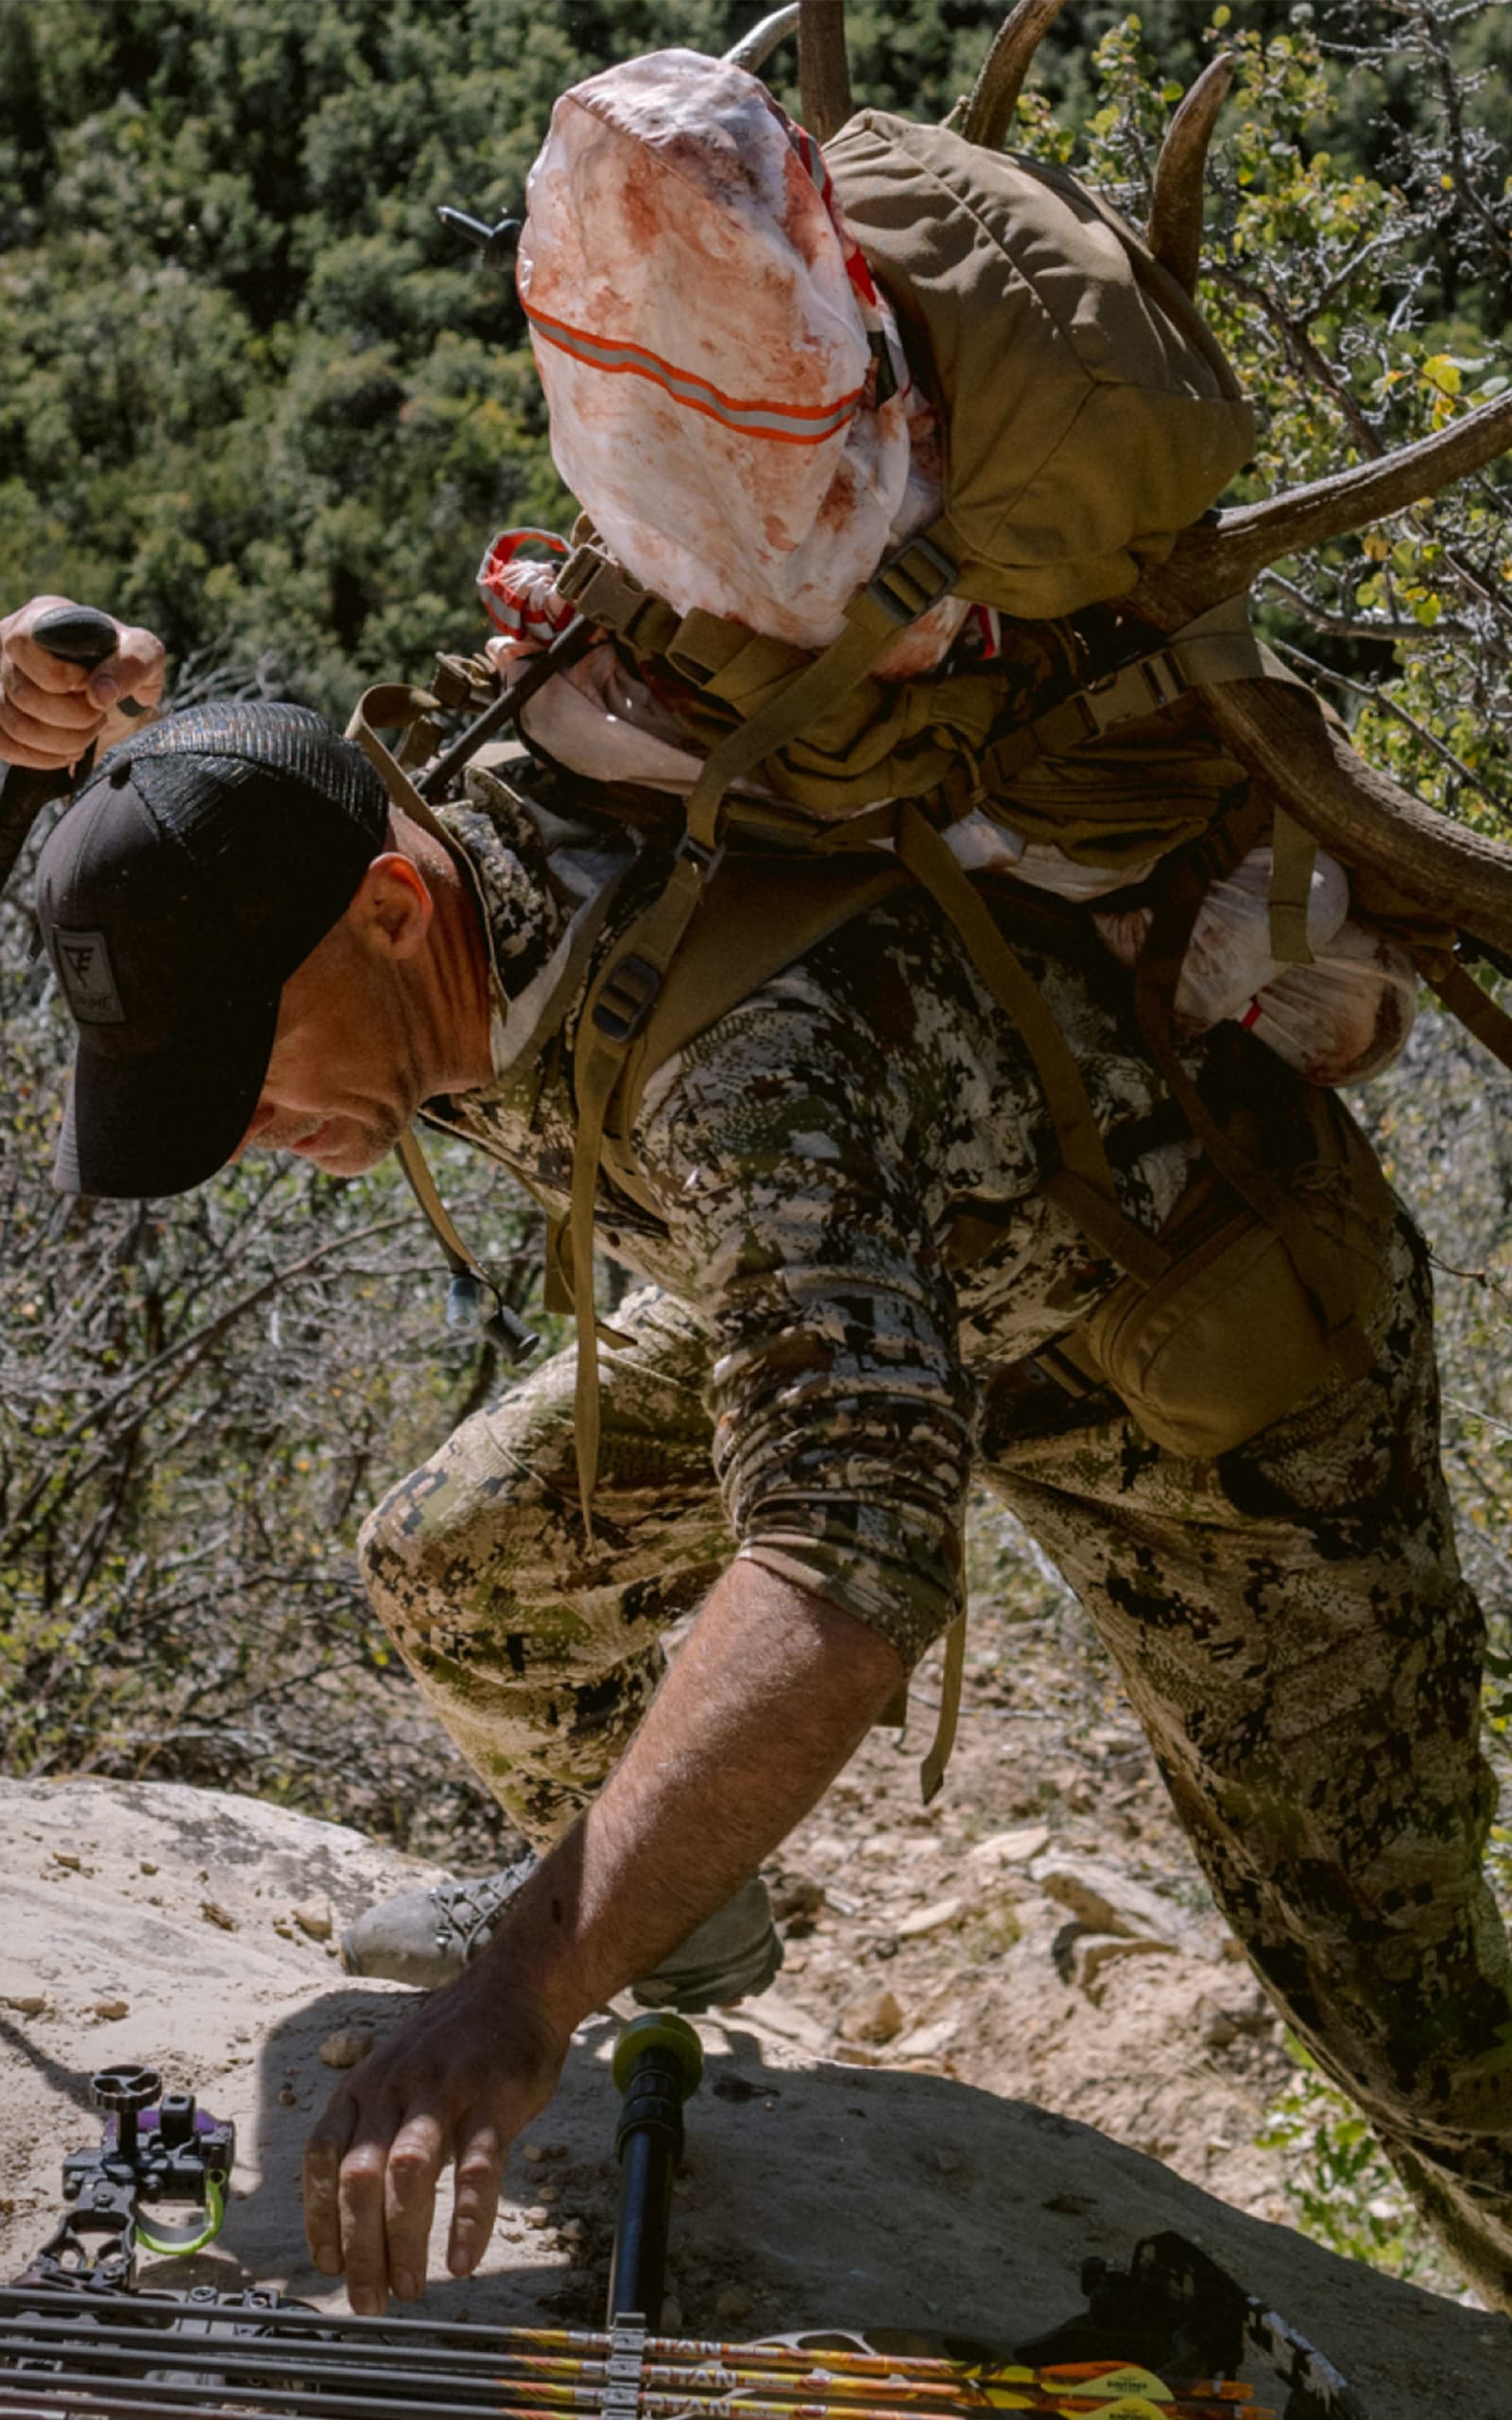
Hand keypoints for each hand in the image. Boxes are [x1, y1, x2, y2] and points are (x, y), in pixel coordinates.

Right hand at [0, 596, 165, 769]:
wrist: (108, 688)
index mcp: (41, 617)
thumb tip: (99, 694)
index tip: (89, 686)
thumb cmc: (122, 663)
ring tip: (88, 733)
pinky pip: (5, 746)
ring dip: (62, 741)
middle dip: (73, 717)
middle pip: (23, 693)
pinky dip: (42, 758)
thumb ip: (132, 663)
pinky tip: (68, 752)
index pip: (24, 643)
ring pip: (14, 723)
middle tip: (98, 716)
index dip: (59, 675)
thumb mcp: (142, 654)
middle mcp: (8, 643)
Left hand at [303, 1958, 570, 2312]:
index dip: (318, 2218)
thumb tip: (354, 2205)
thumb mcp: (398, 2071)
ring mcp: (445, 2091)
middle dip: (358, 2247)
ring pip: (408, 2174)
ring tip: (409, 2288)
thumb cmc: (457, 2041)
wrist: (520, 1984)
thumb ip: (376, 2126)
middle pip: (359, 2176)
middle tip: (369, 2300)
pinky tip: (464, 2259)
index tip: (326, 2265)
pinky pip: (478, 2166)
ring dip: (403, 2240)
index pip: (322, 2157)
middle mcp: (395, 2088)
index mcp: (365, 2086)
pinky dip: (467, 2218)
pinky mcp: (495, 2098)